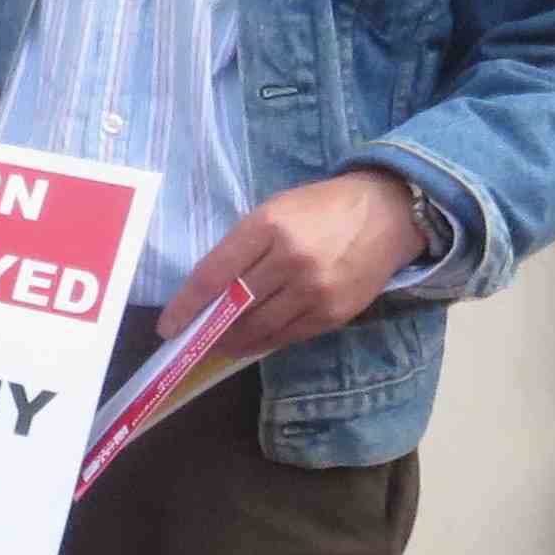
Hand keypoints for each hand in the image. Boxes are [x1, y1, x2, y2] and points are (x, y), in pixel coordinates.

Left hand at [170, 171, 429, 367]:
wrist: (387, 214)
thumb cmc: (320, 209)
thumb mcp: (273, 211)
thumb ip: (242, 247)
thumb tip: (210, 291)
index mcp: (267, 226)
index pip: (214, 274)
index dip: (186, 305)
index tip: (167, 326)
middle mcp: (290, 259)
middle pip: (234, 305)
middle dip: (207, 328)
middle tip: (191, 340)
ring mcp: (315, 289)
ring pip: (260, 327)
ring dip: (232, 341)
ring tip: (217, 345)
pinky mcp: (335, 312)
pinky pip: (288, 336)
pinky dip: (264, 342)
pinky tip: (249, 344)